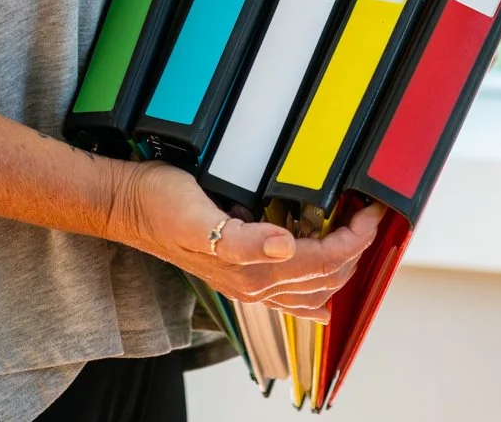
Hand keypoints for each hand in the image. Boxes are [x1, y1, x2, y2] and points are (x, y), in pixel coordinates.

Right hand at [107, 160, 382, 320]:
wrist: (128, 205)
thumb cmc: (160, 203)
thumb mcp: (198, 215)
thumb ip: (244, 239)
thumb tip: (288, 245)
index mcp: (251, 269)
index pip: (321, 261)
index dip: (353, 239)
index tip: (371, 212)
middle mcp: (254, 283)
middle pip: (324, 277)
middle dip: (356, 250)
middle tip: (371, 217)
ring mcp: (247, 282)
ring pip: (313, 288)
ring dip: (342, 267)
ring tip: (357, 238)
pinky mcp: (238, 271)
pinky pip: (289, 297)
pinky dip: (316, 294)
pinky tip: (323, 297)